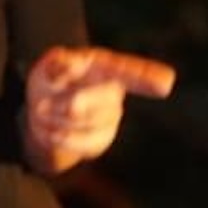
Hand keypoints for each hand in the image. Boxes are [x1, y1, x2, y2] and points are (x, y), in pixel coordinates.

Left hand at [24, 46, 172, 171]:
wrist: (43, 111)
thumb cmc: (50, 81)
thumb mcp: (47, 67)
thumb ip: (57, 65)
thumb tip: (65, 64)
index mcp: (103, 66)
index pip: (127, 71)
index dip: (146, 76)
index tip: (166, 83)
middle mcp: (113, 91)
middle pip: (104, 100)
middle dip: (77, 102)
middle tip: (43, 105)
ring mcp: (110, 117)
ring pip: (86, 123)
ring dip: (56, 118)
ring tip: (41, 110)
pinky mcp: (101, 140)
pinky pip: (82, 144)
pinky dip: (58, 137)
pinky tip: (49, 130)